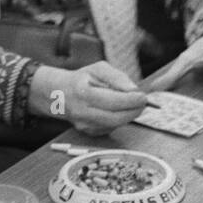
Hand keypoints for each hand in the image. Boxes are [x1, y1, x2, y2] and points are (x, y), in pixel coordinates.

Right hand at [31, 61, 146, 134]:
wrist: (59, 94)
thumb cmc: (82, 79)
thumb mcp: (98, 69)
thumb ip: (117, 77)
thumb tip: (133, 89)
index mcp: (82, 92)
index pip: (112, 101)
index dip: (130, 100)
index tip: (143, 96)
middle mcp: (81, 112)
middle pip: (115, 118)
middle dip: (134, 111)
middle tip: (143, 102)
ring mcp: (84, 125)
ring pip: (115, 125)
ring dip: (128, 115)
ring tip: (131, 103)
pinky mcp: (89, 132)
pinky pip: (111, 128)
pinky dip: (119, 119)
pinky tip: (116, 110)